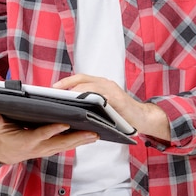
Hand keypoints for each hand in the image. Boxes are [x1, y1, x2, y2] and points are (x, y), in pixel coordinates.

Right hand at [0, 112, 98, 164]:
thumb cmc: (4, 138)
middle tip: (93, 132)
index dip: (53, 130)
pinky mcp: (52, 149)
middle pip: (61, 142)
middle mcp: (40, 147)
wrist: (6, 153)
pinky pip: (67, 146)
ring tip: (97, 134)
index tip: (65, 123)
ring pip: (67, 146)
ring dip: (82, 141)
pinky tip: (91, 137)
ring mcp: (47, 149)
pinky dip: (79, 142)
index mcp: (28, 140)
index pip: (42, 134)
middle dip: (77, 138)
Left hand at [53, 74, 170, 141]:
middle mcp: (105, 83)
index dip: (66, 81)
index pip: (80, 78)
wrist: (143, 118)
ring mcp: (112, 90)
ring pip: (89, 85)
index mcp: (101, 84)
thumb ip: (91, 104)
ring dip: (75, 90)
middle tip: (53, 91)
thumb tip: (70, 108)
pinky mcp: (117, 98)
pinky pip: (101, 95)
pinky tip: (80, 102)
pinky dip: (90, 97)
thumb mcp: (103, 107)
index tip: (52, 88)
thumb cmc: (121, 114)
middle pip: (82, 79)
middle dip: (66, 84)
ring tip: (62, 97)